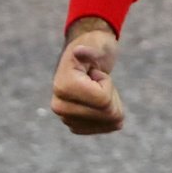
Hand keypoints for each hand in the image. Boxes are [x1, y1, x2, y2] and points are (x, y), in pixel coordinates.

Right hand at [51, 18, 124, 133]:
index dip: (107, 84)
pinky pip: (105, 128)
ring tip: (97, 89)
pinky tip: (99, 101)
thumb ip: (90, 50)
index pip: (103, 100)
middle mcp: (59, 106)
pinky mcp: (75, 125)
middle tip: (98, 81)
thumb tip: (79, 51)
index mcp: (63, 87)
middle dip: (112, 95)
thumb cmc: (94, 46)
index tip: (95, 73)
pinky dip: (110, 115)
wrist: (86, 57)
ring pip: (108, 122)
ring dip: (112, 104)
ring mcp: (66, 118)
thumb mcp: (96, 45)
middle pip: (107, 113)